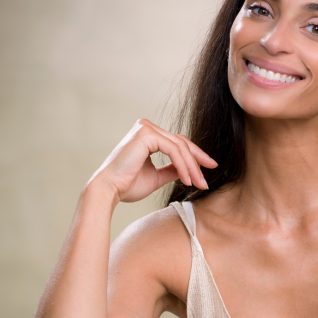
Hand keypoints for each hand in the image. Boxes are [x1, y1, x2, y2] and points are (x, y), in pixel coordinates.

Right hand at [87, 119, 216, 203]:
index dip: (195, 156)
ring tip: (198, 184)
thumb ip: (172, 170)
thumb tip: (189, 170)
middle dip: (197, 162)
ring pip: (180, 147)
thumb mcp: (156, 176)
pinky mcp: (146, 134)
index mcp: (147, 135)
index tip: (209, 169)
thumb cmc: (126, 185)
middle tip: (206, 181)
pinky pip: (173, 150)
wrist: (108, 190)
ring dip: (192, 167)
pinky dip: (183, 165)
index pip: (177, 143)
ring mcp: (146, 128)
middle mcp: (146, 127)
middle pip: (181, 143)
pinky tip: (187, 180)